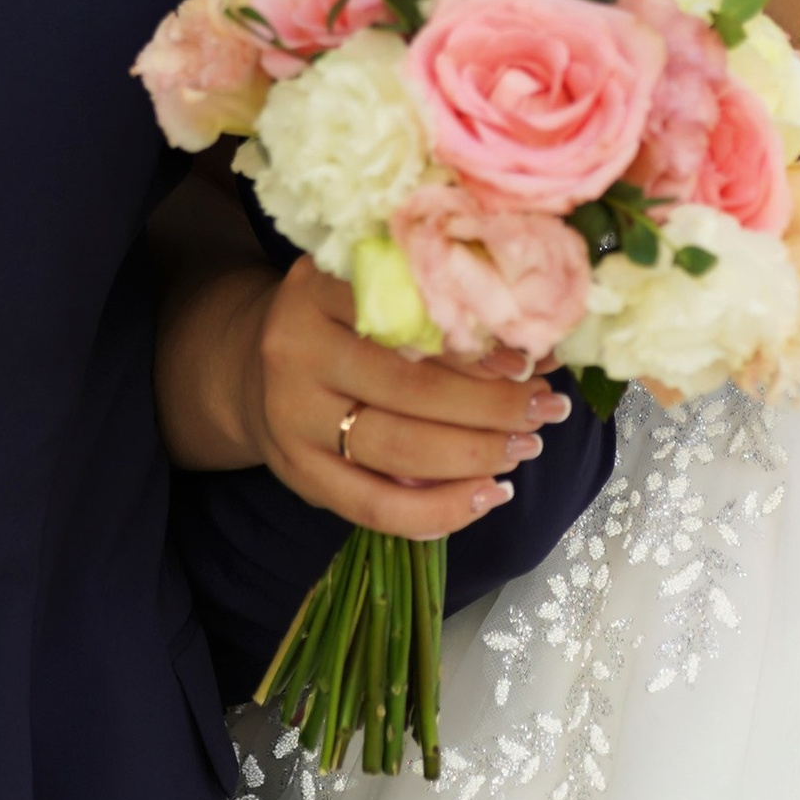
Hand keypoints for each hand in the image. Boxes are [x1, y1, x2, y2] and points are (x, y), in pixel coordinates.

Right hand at [245, 256, 568, 541]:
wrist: (253, 369)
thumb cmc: (341, 326)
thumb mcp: (374, 296)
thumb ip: (446, 316)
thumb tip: (544, 352)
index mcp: (319, 289)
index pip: (407, 317)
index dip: (474, 344)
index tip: (528, 360)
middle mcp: (296, 350)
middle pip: (410, 388)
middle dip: (492, 406)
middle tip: (546, 410)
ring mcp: (292, 418)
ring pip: (397, 449)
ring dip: (475, 456)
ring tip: (525, 449)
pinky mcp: (297, 474)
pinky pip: (374, 506)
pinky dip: (439, 511)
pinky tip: (486, 497)